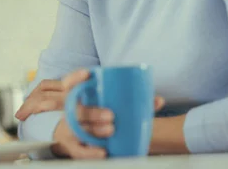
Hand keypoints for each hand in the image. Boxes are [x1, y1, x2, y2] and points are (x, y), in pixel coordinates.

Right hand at [15, 69, 165, 158]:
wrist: (78, 140)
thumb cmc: (98, 119)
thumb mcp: (108, 107)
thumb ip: (132, 103)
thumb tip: (158, 100)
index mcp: (78, 99)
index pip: (69, 84)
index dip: (75, 78)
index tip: (88, 74)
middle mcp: (72, 113)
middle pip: (76, 110)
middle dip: (92, 112)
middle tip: (111, 115)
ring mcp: (70, 130)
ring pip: (79, 130)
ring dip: (94, 130)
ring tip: (111, 130)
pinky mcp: (73, 147)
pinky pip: (79, 151)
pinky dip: (91, 152)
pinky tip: (104, 152)